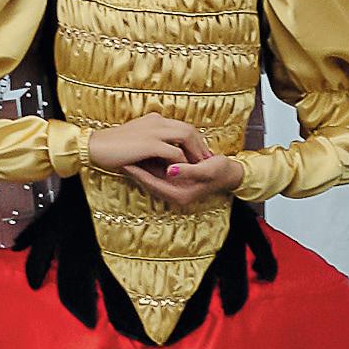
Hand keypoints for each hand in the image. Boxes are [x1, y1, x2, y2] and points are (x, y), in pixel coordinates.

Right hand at [88, 112, 210, 173]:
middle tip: (207, 160)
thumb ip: (151, 143)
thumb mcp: (136, 140)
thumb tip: (164, 156)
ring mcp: (154, 131)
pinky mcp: (150, 144)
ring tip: (200, 167)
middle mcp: (157, 122)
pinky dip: (183, 162)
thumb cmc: (112, 147)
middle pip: (189, 129)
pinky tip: (185, 172)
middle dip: (200, 145)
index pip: (182, 126)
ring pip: (186, 137)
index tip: (200, 153)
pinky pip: (175, 152)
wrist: (95, 146)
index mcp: (154, 120)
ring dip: (195, 152)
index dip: (194, 140)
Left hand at [123, 153, 244, 205]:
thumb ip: (188, 171)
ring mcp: (173, 189)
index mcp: (179, 194)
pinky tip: (141, 153)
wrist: (230, 174)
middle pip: (146, 182)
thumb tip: (170, 170)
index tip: (124, 160)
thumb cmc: (220, 171)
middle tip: (118, 156)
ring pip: (150, 178)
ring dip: (138, 166)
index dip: (137, 172)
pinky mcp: (173, 181)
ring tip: (124, 153)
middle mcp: (173, 194)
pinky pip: (156, 174)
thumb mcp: (206, 170)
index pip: (151, 183)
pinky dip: (148, 164)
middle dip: (133, 169)